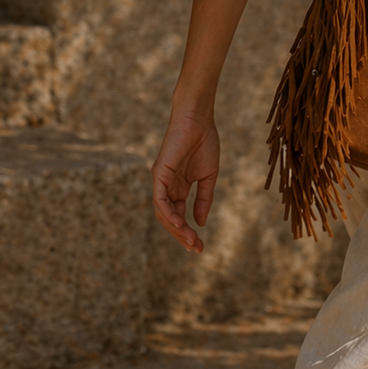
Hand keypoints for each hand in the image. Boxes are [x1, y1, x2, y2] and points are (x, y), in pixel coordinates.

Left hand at [151, 111, 220, 251]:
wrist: (198, 120)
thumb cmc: (204, 143)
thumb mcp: (209, 177)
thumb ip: (204, 199)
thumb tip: (200, 223)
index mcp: (178, 188)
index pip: (179, 215)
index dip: (188, 232)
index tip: (200, 246)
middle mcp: (167, 187)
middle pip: (170, 219)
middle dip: (182, 235)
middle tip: (197, 248)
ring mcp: (161, 181)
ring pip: (162, 213)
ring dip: (175, 229)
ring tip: (190, 240)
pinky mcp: (158, 173)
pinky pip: (159, 199)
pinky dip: (167, 213)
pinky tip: (179, 223)